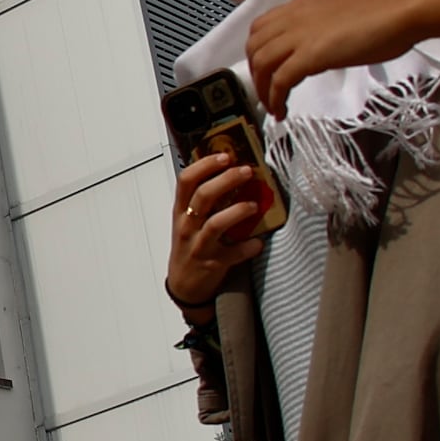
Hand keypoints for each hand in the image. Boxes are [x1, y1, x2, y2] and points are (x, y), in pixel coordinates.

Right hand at [163, 147, 271, 310]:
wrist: (184, 285)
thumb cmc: (190, 246)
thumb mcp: (188, 221)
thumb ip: (205, 200)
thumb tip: (233, 172)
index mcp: (181, 211)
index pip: (186, 180)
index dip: (205, 165)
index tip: (225, 156)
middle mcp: (187, 226)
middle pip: (202, 196)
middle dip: (226, 180)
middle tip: (247, 171)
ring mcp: (199, 245)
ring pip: (215, 224)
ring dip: (237, 212)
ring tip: (254, 205)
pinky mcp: (212, 264)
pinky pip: (232, 254)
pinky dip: (248, 247)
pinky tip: (258, 243)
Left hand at [241, 0, 415, 112]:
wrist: (399, 12)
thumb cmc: (382, 15)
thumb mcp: (338, 17)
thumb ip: (320, 29)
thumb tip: (317, 47)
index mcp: (299, 7)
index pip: (260, 28)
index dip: (256, 52)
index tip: (264, 70)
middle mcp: (293, 18)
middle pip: (254, 47)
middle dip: (255, 74)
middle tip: (265, 92)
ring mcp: (299, 36)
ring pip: (262, 65)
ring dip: (262, 90)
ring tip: (272, 107)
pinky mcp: (310, 55)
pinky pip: (280, 81)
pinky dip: (275, 99)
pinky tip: (281, 111)